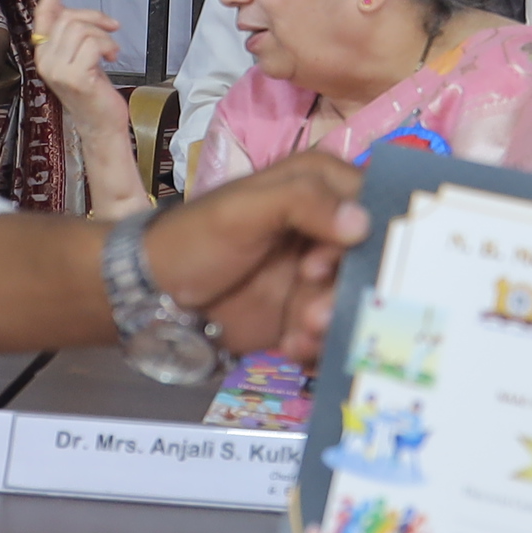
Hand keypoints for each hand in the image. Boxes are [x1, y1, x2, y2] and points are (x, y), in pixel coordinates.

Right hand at [30, 0, 149, 210]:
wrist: (101, 125)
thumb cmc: (93, 92)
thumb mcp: (79, 58)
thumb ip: (72, 36)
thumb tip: (75, 12)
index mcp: (43, 54)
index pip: (43, 16)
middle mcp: (45, 61)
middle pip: (69, 18)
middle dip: (95, 18)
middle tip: (111, 29)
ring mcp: (57, 70)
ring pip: (81, 29)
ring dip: (104, 36)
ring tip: (111, 51)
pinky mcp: (75, 77)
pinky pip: (93, 44)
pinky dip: (108, 46)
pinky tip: (111, 59)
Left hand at [143, 153, 368, 361]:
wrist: (156, 296)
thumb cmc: (197, 238)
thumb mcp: (246, 210)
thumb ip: (304, 203)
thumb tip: (363, 224)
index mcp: (320, 186)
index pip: (375, 202)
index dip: (369, 231)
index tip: (341, 256)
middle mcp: (329, 229)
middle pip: (371, 259)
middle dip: (349, 288)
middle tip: (317, 308)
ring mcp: (320, 275)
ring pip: (354, 300)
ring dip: (333, 319)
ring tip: (302, 329)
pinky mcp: (308, 314)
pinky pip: (333, 332)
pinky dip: (317, 343)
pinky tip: (291, 345)